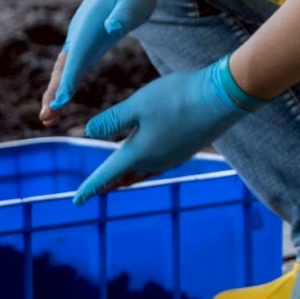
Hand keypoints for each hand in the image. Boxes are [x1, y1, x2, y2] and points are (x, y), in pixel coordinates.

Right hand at [41, 0, 157, 127]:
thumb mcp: (135, 0)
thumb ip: (124, 14)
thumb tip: (112, 26)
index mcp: (90, 25)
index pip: (78, 56)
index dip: (68, 79)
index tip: (61, 101)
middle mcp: (79, 33)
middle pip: (63, 67)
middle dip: (54, 92)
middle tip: (46, 117)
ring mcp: (80, 38)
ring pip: (63, 68)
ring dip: (55, 92)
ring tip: (48, 118)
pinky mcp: (86, 42)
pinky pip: (71, 66)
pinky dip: (64, 83)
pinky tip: (61, 101)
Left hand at [73, 56, 269, 204]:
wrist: (222, 98)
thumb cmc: (177, 98)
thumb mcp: (138, 104)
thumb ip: (112, 120)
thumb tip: (89, 132)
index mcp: (139, 153)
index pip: (108, 174)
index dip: (90, 187)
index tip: (76, 200)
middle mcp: (156, 161)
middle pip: (126, 176)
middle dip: (109, 183)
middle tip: (95, 191)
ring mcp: (174, 157)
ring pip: (144, 171)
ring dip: (128, 176)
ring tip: (119, 179)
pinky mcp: (187, 149)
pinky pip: (160, 164)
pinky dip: (146, 166)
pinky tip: (150, 158)